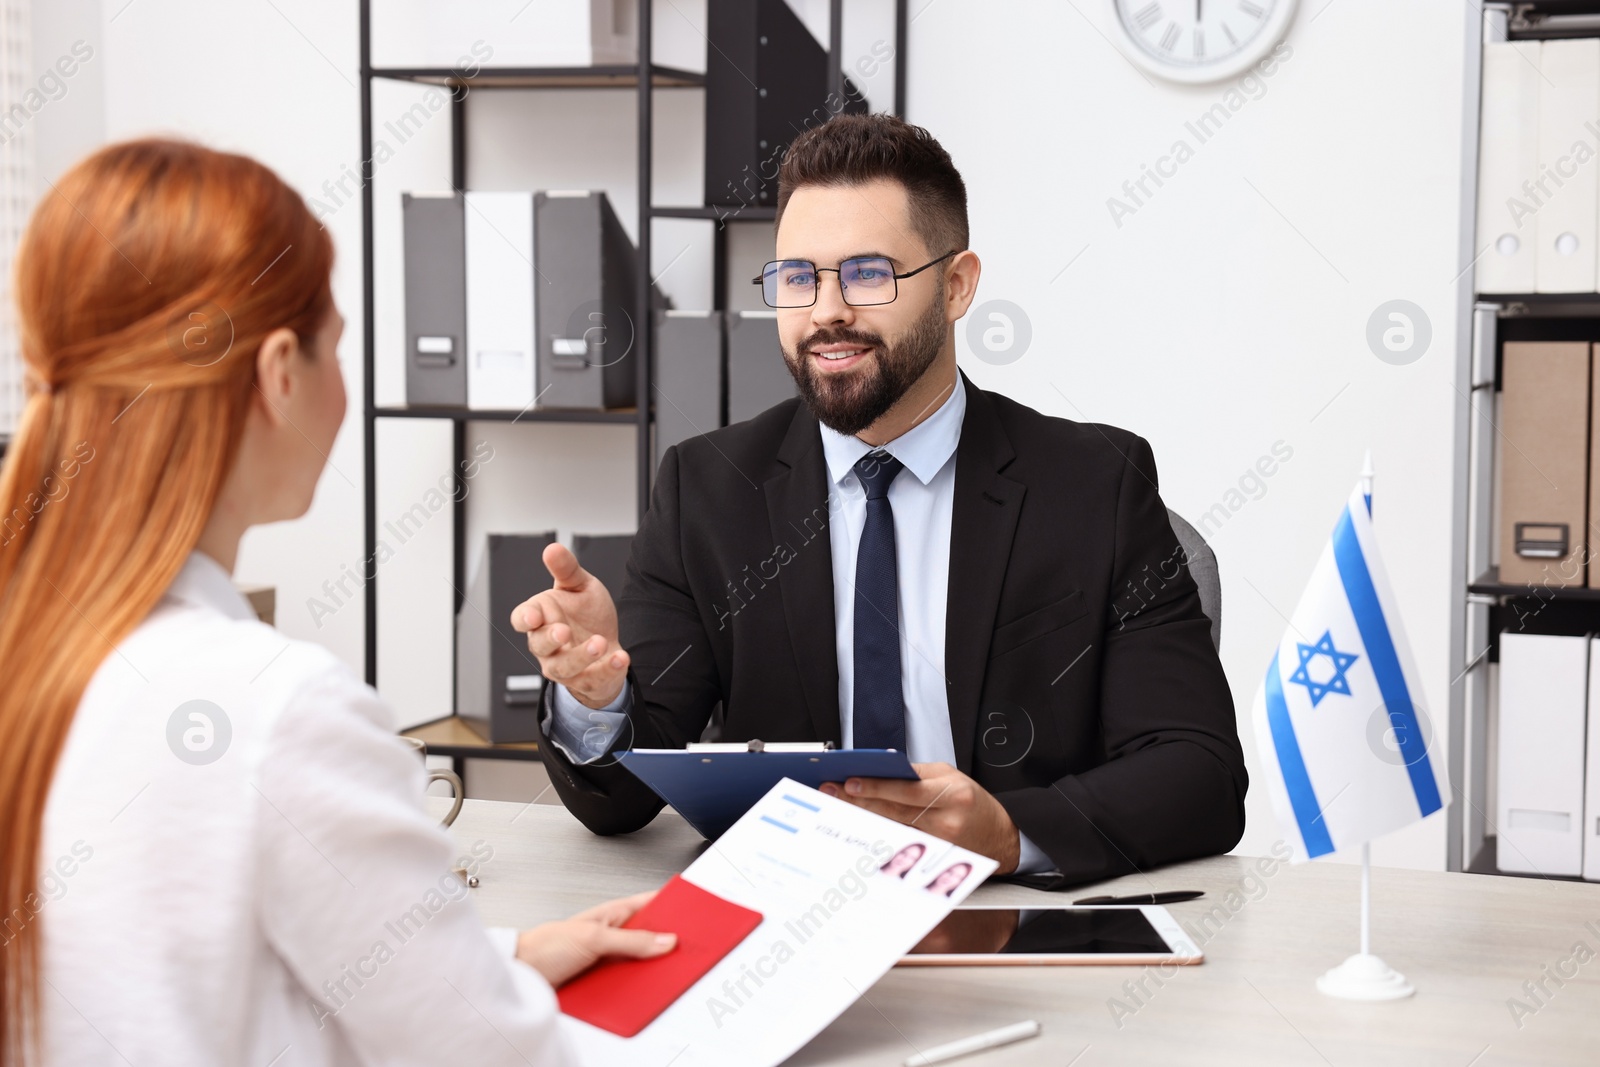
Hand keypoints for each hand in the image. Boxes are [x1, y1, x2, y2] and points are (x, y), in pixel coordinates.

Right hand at [510, 543, 629, 709]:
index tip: (532, 617)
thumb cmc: (587, 615)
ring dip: (580, 656)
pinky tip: (620, 657)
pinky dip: (606, 669)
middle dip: (550, 639)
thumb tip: (552, 549)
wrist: (609, 644)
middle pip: (539, 644)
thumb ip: (566, 569)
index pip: (522, 618)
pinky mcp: (585, 681)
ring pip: (563, 667)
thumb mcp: (580, 586)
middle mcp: (547, 645)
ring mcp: (563, 665)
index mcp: (542, 617)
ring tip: (599, 643)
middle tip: (564, 630)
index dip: (524, 619)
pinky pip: (592, 679)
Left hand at [515, 891, 676, 986]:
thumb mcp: (593, 938)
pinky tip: (637, 993)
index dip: (672, 905)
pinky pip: (626, 985)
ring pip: (640, 965)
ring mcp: (608, 959)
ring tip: (659, 975)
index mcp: (613, 914)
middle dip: (666, 945)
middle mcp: (612, 935)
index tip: (694, 911)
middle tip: (684, 951)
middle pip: (651, 938)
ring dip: (648, 971)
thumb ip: (631, 940)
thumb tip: (665, 940)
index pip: (651, 904)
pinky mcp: (602, 982)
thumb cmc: (543, 945)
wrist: (518, 976)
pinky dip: (633, 989)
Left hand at [819, 762, 1021, 874]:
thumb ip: (917, 774)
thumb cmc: (973, 803)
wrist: (1001, 838)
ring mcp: (938, 844)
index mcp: (952, 793)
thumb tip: (881, 771)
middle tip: (832, 792)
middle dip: (859, 800)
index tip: (850, 782)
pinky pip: (899, 842)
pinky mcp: (931, 858)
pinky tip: (858, 824)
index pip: (906, 789)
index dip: (876, 786)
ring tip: (838, 805)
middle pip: (893, 810)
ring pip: (891, 828)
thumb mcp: (951, 777)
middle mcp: (945, 820)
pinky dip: (877, 831)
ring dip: (863, 816)